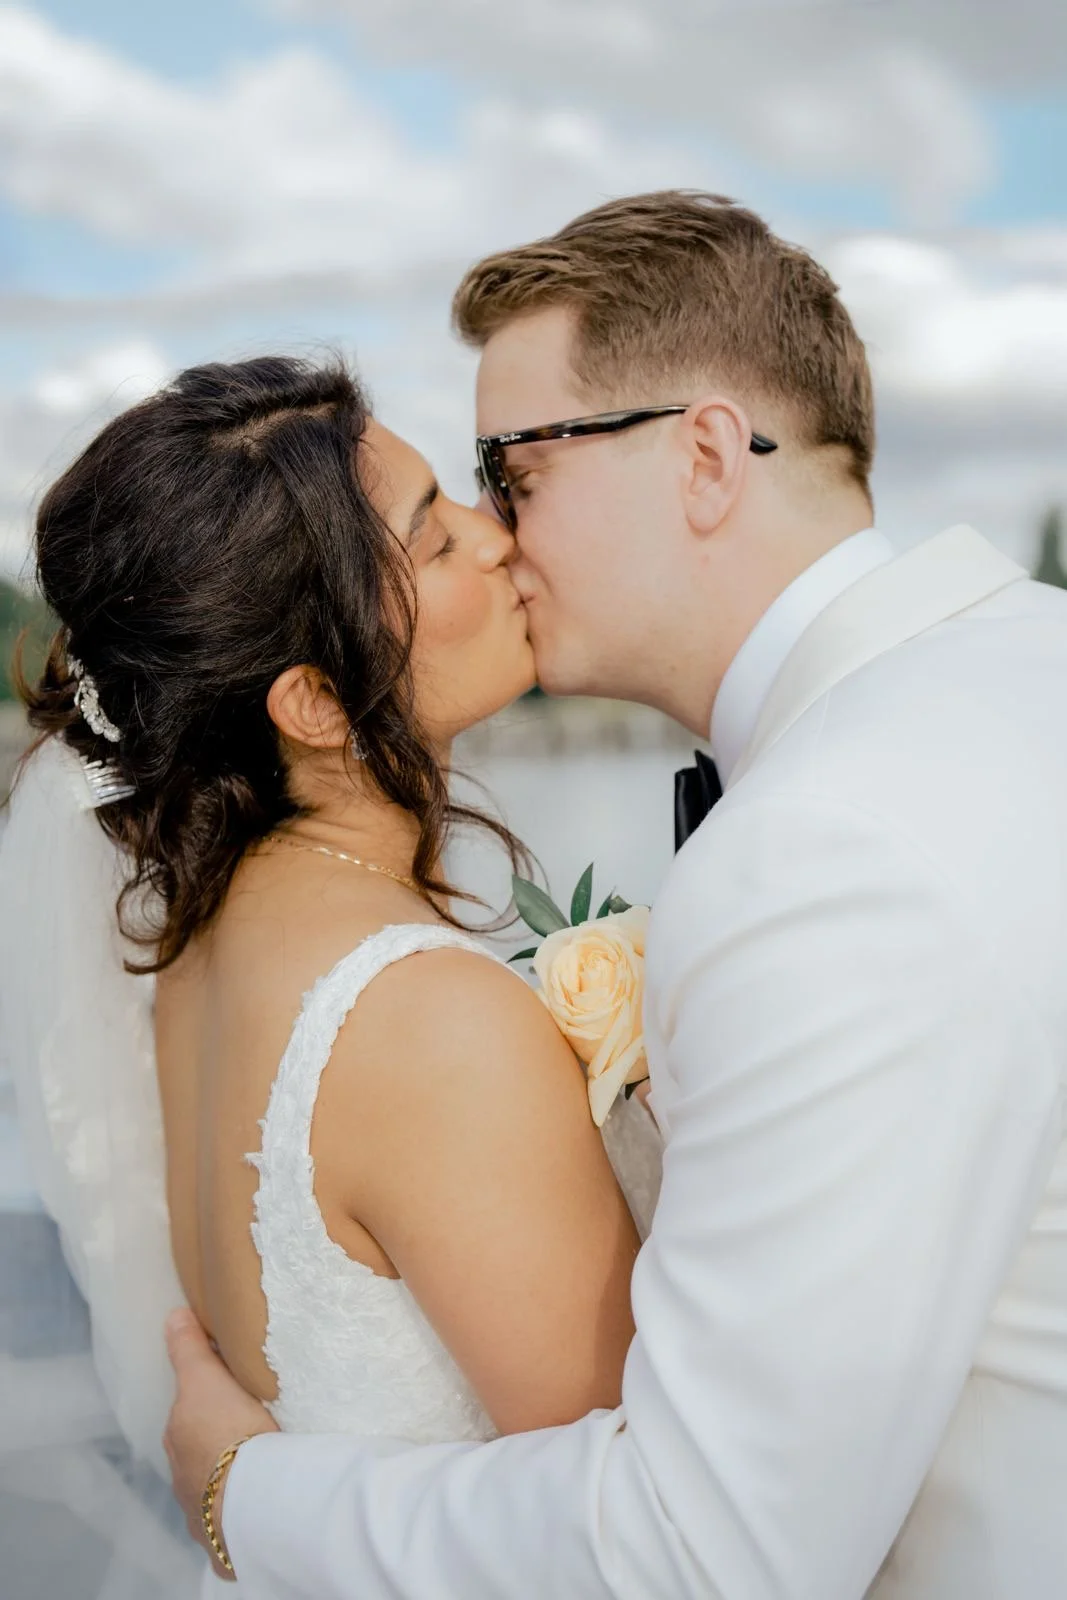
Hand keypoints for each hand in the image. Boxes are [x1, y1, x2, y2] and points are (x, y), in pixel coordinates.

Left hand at [163, 1308, 278, 1580]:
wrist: (251, 1502)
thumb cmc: (227, 1432)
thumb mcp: (206, 1379)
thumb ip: (190, 1349)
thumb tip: (172, 1315)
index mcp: (178, 1437)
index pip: (191, 1411)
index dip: (211, 1398)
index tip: (236, 1391)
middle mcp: (183, 1476)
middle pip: (202, 1448)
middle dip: (222, 1438)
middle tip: (257, 1423)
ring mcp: (204, 1513)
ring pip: (219, 1482)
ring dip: (236, 1473)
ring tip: (267, 1462)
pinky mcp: (226, 1541)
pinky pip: (238, 1513)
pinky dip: (248, 1502)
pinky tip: (267, 1496)